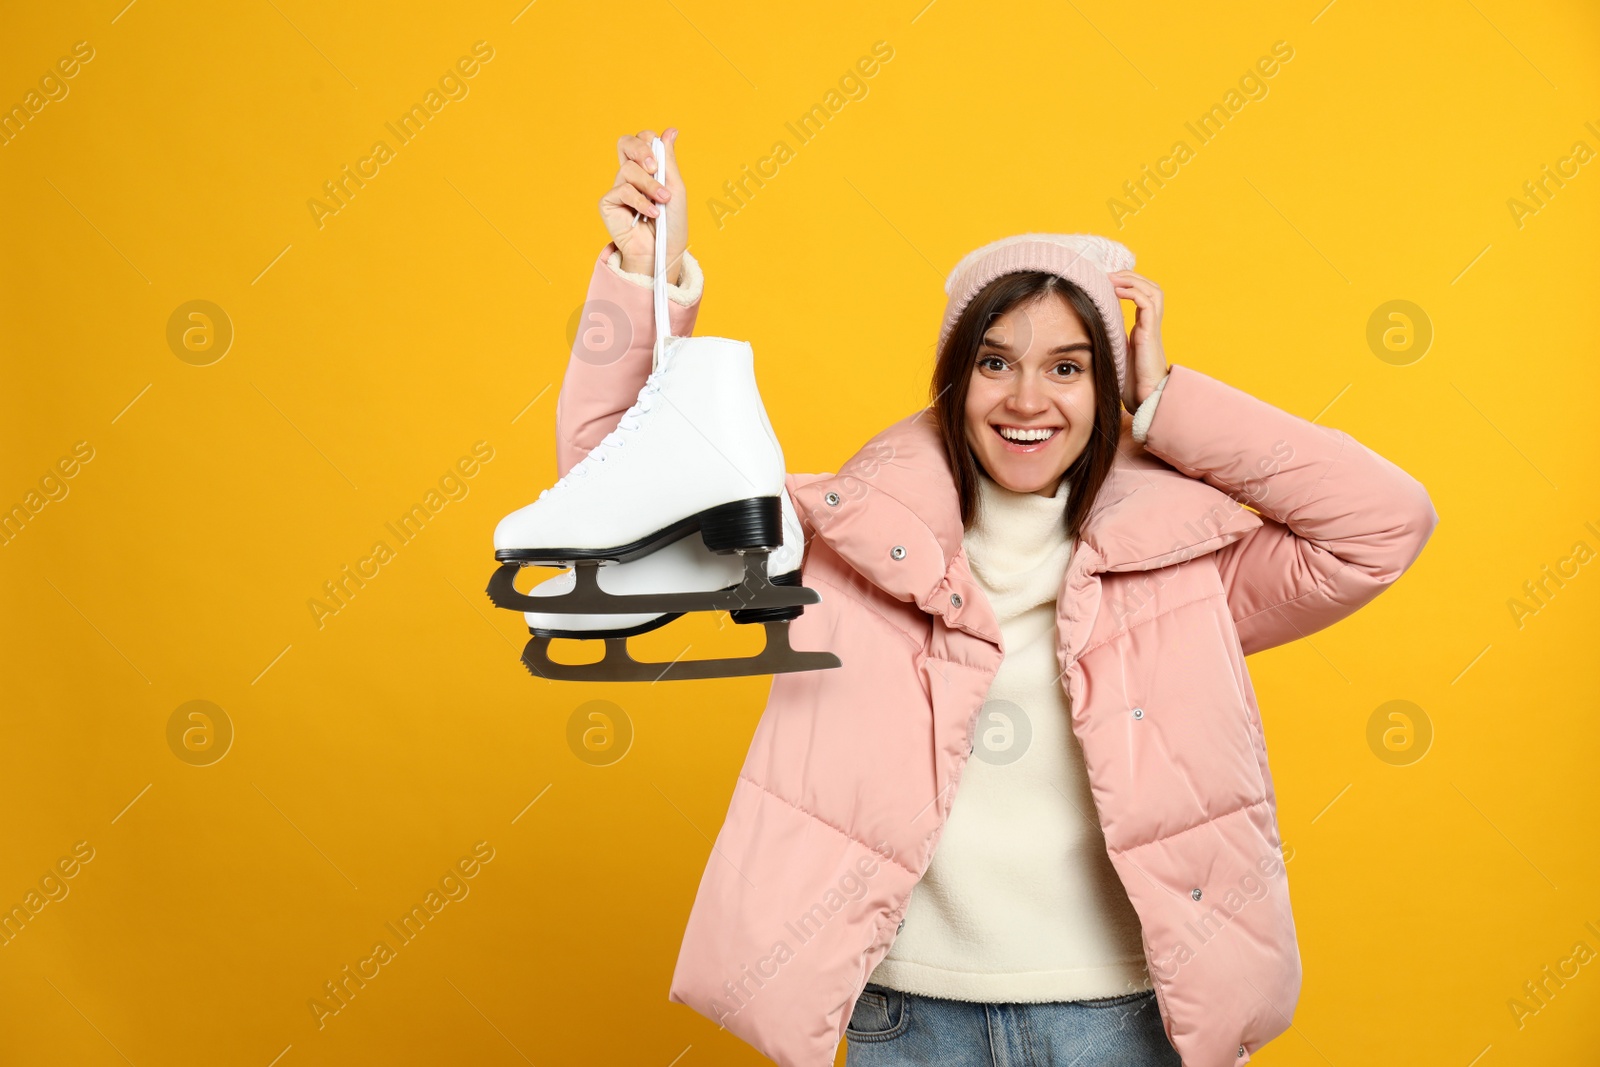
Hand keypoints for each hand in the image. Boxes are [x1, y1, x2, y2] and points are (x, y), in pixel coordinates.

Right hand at [600, 127, 688, 285]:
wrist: (663, 252)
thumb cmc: (672, 224)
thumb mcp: (675, 188)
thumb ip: (669, 160)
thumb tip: (671, 130)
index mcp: (646, 169)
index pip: (640, 140)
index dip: (647, 140)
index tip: (660, 156)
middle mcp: (630, 176)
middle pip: (625, 143)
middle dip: (641, 150)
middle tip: (654, 166)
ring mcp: (618, 189)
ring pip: (628, 169)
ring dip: (649, 184)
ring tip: (663, 201)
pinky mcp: (609, 204)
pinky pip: (621, 190)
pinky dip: (640, 201)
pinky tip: (651, 213)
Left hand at [1109, 269, 1168, 411]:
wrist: (1144, 399)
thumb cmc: (1128, 383)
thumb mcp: (1113, 355)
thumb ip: (1106, 341)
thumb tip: (1085, 332)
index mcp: (1143, 328)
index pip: (1141, 296)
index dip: (1127, 284)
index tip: (1104, 281)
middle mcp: (1150, 325)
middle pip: (1151, 287)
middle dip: (1130, 276)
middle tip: (1108, 274)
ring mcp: (1152, 328)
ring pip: (1152, 290)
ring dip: (1131, 279)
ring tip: (1111, 278)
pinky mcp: (1150, 333)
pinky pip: (1146, 302)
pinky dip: (1132, 291)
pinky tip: (1115, 290)